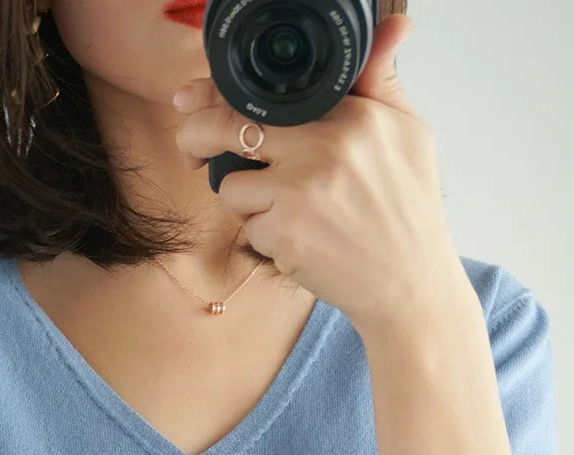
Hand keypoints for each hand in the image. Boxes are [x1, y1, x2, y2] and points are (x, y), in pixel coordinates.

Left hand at [173, 14, 474, 334]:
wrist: (408, 283)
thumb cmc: (407, 211)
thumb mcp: (408, 135)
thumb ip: (381, 81)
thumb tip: (394, 26)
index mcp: (351, 115)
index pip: (263, 92)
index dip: (214, 95)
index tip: (192, 99)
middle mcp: (323, 146)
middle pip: (226, 127)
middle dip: (194, 138)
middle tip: (190, 150)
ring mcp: (300, 190)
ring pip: (230, 185)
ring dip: (247, 201)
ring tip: (289, 212)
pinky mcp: (284, 233)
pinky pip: (247, 226)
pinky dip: (265, 236)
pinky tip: (300, 241)